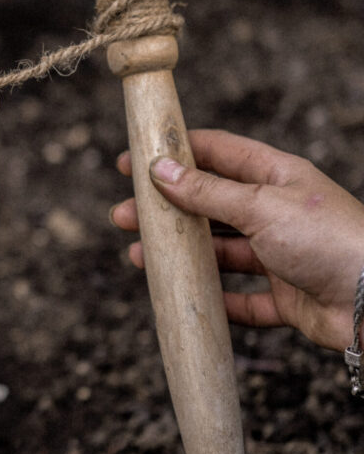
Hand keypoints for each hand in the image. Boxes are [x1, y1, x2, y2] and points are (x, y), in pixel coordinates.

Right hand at [110, 129, 363, 351]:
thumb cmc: (330, 241)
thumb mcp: (261, 206)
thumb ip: (207, 191)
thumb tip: (161, 169)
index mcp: (277, 178)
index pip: (217, 154)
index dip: (174, 153)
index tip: (132, 161)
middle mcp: (277, 213)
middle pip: (209, 206)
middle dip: (165, 211)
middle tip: (123, 215)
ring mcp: (280, 256)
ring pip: (218, 253)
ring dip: (180, 254)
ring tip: (139, 257)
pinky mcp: (284, 297)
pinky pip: (240, 299)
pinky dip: (213, 299)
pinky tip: (185, 297)